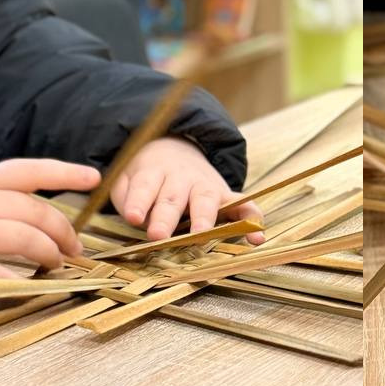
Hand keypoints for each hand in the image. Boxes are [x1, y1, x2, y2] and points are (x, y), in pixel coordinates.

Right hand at [0, 158, 100, 286]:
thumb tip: (47, 220)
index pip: (28, 170)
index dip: (65, 172)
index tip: (95, 178)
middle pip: (36, 211)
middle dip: (64, 232)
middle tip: (74, 249)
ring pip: (28, 241)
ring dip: (51, 256)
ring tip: (55, 266)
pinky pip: (4, 277)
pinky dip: (25, 284)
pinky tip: (32, 287)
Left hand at [112, 136, 261, 241]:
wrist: (177, 147)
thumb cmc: (148, 176)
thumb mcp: (128, 178)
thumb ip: (127, 197)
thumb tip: (136, 218)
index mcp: (154, 171)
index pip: (145, 186)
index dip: (139, 201)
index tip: (134, 217)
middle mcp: (182, 177)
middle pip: (174, 196)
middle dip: (167, 217)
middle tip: (157, 235)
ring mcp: (207, 185)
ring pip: (206, 200)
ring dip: (204, 218)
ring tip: (200, 236)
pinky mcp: (227, 195)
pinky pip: (244, 205)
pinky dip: (253, 220)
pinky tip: (257, 239)